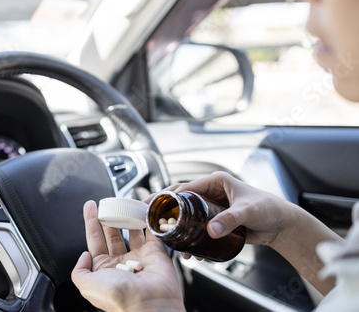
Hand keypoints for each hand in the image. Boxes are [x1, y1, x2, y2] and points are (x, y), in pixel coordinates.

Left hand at [72, 201, 185, 311]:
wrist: (148, 305)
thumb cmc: (118, 297)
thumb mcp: (87, 285)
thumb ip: (79, 270)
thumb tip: (83, 255)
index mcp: (104, 270)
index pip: (95, 240)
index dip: (91, 222)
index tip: (90, 206)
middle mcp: (121, 264)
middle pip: (114, 234)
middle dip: (110, 217)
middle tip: (108, 203)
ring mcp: (139, 257)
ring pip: (133, 232)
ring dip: (129, 218)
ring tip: (125, 204)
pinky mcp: (156, 253)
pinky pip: (152, 233)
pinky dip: (149, 221)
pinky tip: (144, 210)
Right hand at [147, 172, 295, 248]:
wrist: (281, 225)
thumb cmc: (268, 208)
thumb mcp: (247, 211)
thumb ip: (230, 220)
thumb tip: (210, 230)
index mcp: (216, 181)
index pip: (185, 187)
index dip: (167, 196)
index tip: (154, 204)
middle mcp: (211, 192)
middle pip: (181, 200)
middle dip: (165, 210)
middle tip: (150, 218)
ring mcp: (212, 207)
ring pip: (187, 215)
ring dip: (177, 227)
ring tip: (167, 239)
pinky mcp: (215, 220)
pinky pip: (197, 227)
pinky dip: (190, 237)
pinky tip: (187, 249)